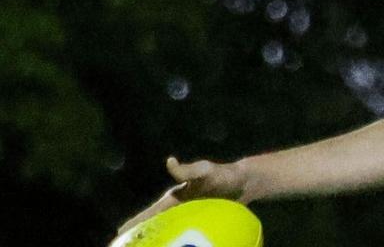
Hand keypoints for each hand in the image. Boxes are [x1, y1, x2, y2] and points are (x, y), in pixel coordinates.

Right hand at [116, 156, 247, 234]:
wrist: (246, 182)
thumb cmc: (225, 175)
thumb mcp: (206, 171)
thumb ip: (189, 170)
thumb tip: (169, 162)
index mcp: (175, 198)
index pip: (151, 213)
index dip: (135, 223)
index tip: (118, 234)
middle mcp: (179, 208)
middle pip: (156, 224)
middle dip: (140, 235)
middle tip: (126, 246)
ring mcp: (190, 216)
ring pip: (170, 231)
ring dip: (159, 239)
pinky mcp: (202, 222)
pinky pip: (187, 235)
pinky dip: (180, 241)